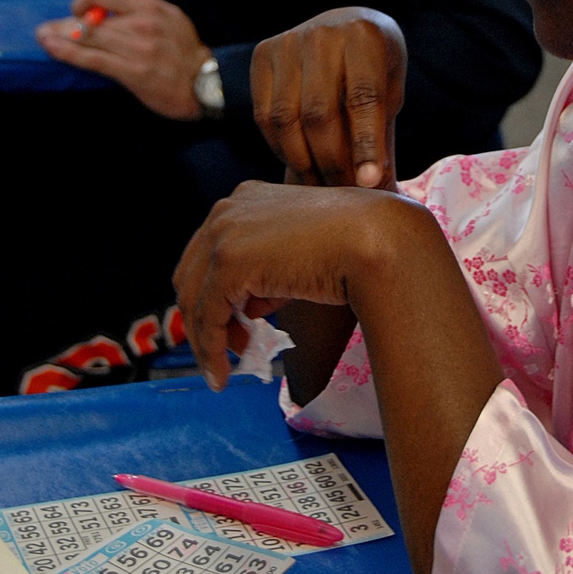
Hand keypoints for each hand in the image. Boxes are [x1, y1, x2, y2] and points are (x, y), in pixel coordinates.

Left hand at [36, 0, 209, 119]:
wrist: (207, 83)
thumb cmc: (186, 52)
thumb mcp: (172, 18)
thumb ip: (143, 8)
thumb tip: (111, 4)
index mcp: (152, 6)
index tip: (80, 10)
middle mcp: (143, 23)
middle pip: (92, 15)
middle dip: (66, 21)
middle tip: (50, 28)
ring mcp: (137, 48)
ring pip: (88, 36)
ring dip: (59, 35)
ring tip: (43, 36)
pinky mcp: (131, 71)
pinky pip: (92, 58)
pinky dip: (67, 51)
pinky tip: (51, 47)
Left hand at [173, 176, 503, 573]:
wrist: (380, 238)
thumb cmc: (361, 243)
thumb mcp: (306, 248)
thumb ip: (275, 266)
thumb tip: (251, 303)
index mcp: (248, 198)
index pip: (209, 250)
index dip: (214, 291)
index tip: (236, 324)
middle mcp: (229, 208)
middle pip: (191, 273)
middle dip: (204, 316)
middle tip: (232, 348)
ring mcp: (225, 233)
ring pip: (193, 297)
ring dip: (205, 340)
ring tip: (225, 369)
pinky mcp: (228, 261)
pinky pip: (206, 316)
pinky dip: (210, 350)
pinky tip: (223, 375)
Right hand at [251, 7, 406, 189]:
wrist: (344, 25)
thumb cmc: (375, 68)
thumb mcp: (390, 92)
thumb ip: (381, 135)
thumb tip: (382, 195)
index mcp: (365, 36)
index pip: (363, 98)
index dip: (365, 145)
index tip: (366, 184)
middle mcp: (323, 34)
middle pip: (319, 114)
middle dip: (331, 162)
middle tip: (342, 193)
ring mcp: (288, 41)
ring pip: (286, 119)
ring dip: (302, 162)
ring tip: (321, 186)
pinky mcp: (262, 54)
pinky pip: (265, 115)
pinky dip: (281, 147)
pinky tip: (299, 161)